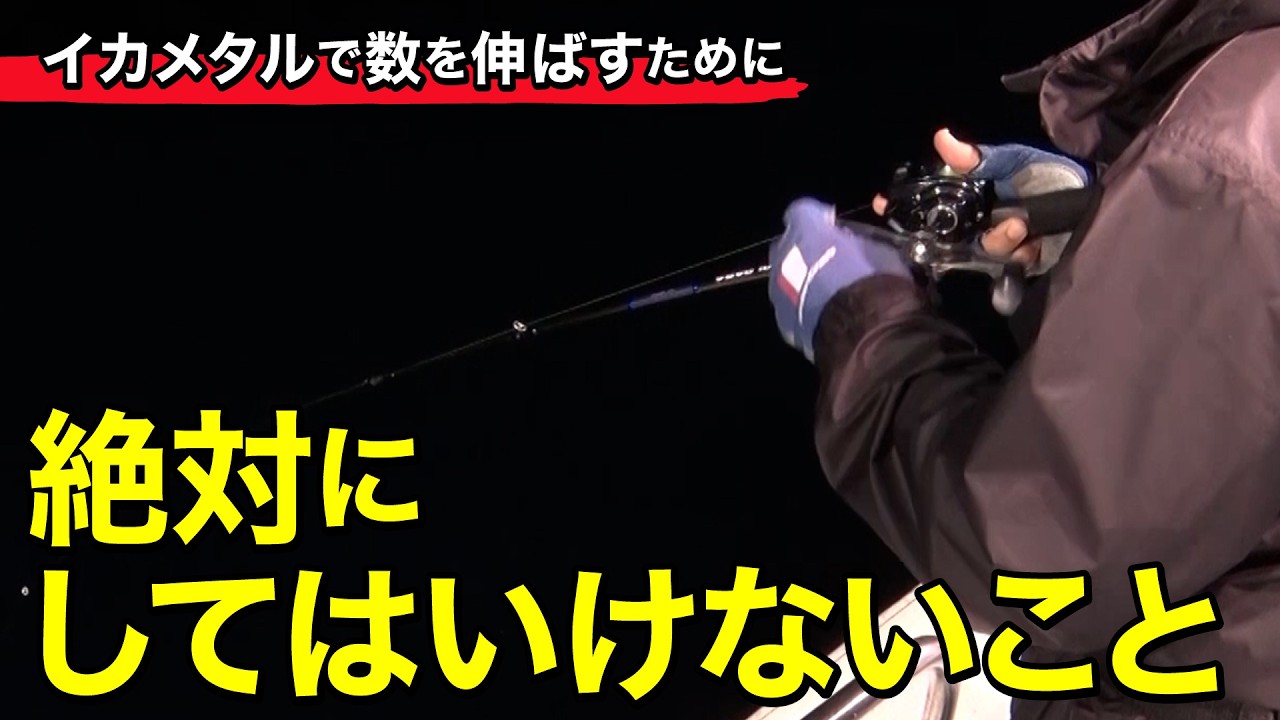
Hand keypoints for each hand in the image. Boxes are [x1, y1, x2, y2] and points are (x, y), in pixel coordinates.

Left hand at [769, 197, 911, 361]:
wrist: (863, 330)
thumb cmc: (875, 282)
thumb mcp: (877, 247)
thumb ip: (856, 240)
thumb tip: (856, 245)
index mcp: (807, 228)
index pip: (803, 212)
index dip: (819, 219)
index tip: (832, 227)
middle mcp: (784, 255)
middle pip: (787, 245)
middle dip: (806, 251)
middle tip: (832, 261)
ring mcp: (779, 290)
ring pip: (785, 278)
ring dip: (803, 281)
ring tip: (832, 293)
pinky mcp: (784, 321)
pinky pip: (791, 308)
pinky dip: (804, 309)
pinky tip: (827, 315)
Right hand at [874, 129, 1090, 273]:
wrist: (1091, 202)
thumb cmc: (1049, 174)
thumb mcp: (1013, 160)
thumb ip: (979, 158)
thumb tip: (941, 138)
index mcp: (973, 195)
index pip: (931, 200)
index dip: (907, 205)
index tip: (884, 205)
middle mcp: (978, 220)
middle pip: (950, 231)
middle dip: (962, 232)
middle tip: (1005, 225)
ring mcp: (997, 243)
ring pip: (982, 249)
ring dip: (1003, 239)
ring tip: (1024, 227)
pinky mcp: (1017, 264)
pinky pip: (1007, 265)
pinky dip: (1023, 253)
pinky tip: (1037, 241)